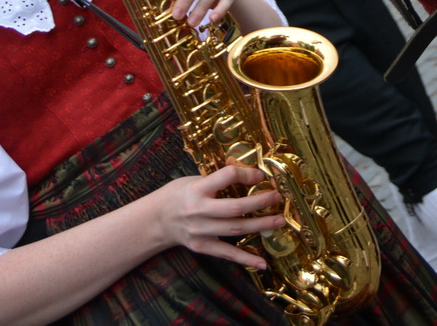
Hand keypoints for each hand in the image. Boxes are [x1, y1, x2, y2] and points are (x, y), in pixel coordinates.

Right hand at [149, 166, 284, 269]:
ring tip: (279, 221)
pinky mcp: (202, 247)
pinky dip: (246, 259)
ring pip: (235, 229)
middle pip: (234, 208)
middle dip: (259, 203)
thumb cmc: (178, 194)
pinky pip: (227, 254)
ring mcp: (201, 232)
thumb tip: (249, 174)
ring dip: (260, 226)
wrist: (156, 220)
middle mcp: (199, 211)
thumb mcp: (194, 178)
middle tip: (278, 197)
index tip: (261, 174)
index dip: (245, 174)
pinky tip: (263, 262)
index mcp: (197, 188)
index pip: (226, 177)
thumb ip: (218, 179)